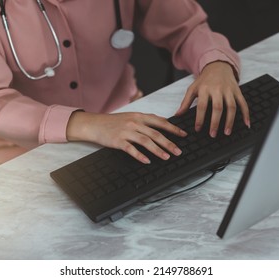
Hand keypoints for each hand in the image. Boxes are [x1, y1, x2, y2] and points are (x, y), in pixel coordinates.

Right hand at [66, 111, 186, 163]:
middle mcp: (134, 123)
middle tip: (178, 151)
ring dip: (157, 150)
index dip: (173, 128)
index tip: (183, 134)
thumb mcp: (130, 116)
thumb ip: (145, 120)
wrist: (95, 124)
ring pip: (146, 141)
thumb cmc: (113, 122)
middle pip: (155, 133)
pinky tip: (147, 161)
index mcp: (139, 116)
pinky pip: (131, 149)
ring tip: (166, 157)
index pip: (160, 122)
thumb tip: (161, 122)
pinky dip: (140, 155)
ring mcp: (126, 132)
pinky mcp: (118, 141)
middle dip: (169, 143)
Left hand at [176, 61, 249, 137]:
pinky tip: (246, 123)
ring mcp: (229, 90)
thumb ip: (185, 102)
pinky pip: (243, 103)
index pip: (202, 106)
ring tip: (227, 132)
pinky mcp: (237, 91)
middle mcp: (217, 89)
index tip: (198, 129)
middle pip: (218, 107)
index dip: (200, 118)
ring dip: (230, 121)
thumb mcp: (192, 89)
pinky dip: (246, 113)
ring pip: (231, 106)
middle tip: (213, 134)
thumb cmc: (204, 80)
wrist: (218, 66)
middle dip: (215, 122)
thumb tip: (177, 115)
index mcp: (205, 89)